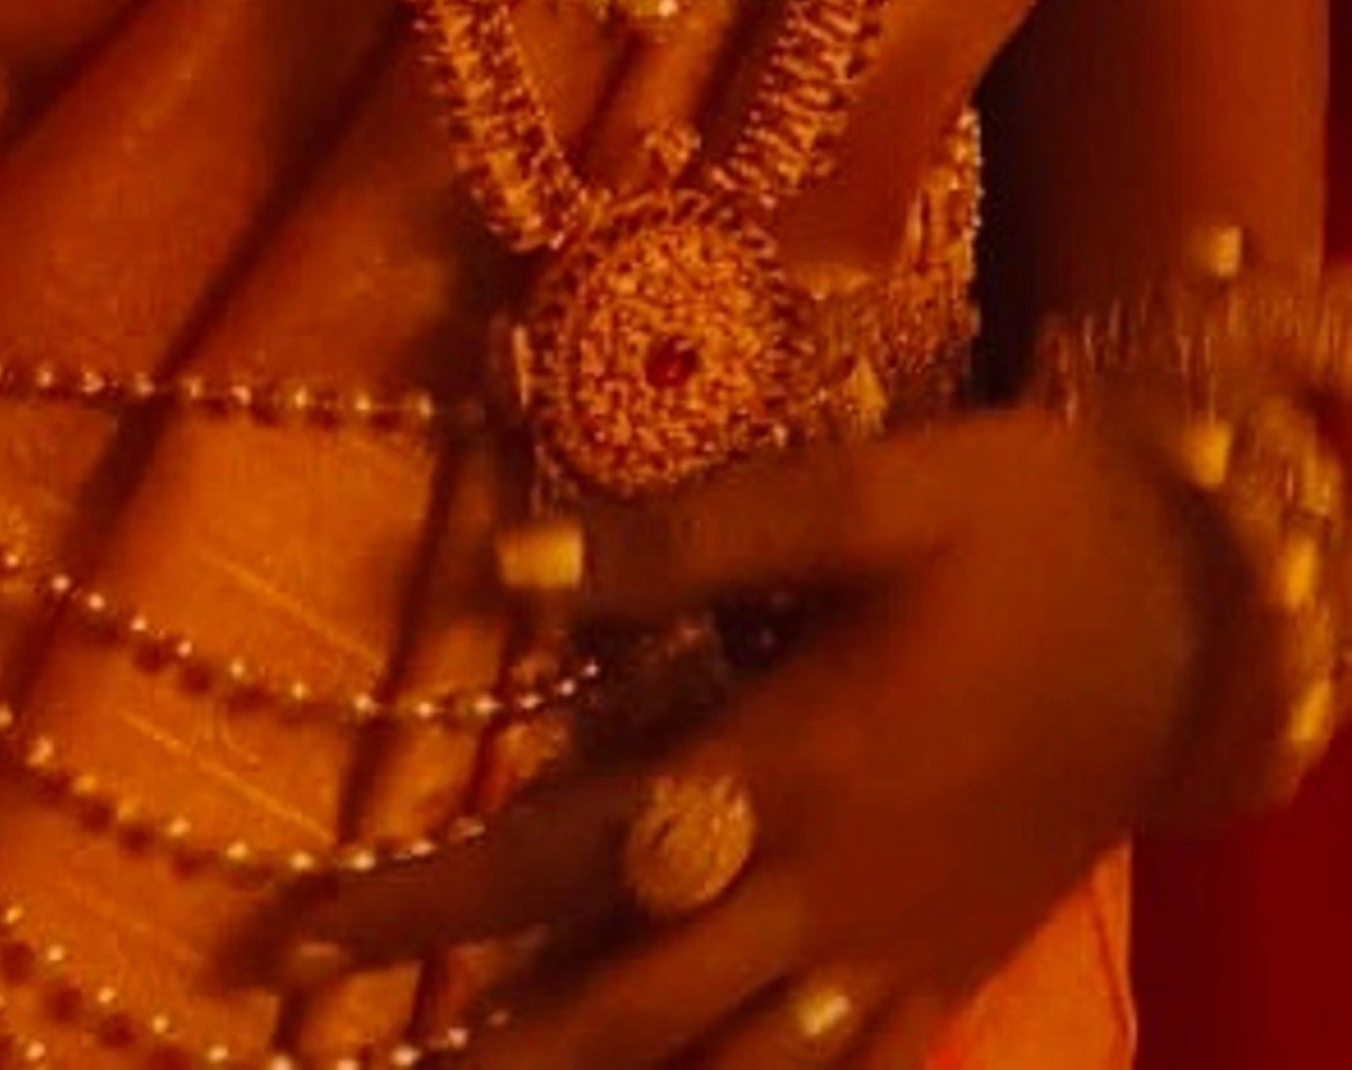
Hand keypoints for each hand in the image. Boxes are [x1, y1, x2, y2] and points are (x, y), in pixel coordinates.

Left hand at [261, 402, 1204, 1063]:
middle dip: (472, 1032)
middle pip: (618, 995)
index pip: (567, 851)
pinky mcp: (945, 971)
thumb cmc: (1020, 518)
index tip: (306, 929)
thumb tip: (510, 556)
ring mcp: (891, 951)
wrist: (1198, 603)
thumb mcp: (864, 492)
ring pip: (713, 1067)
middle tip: (334, 1044)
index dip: (430, 895)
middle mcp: (829, 885)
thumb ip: (685, 537)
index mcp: (794, 761)